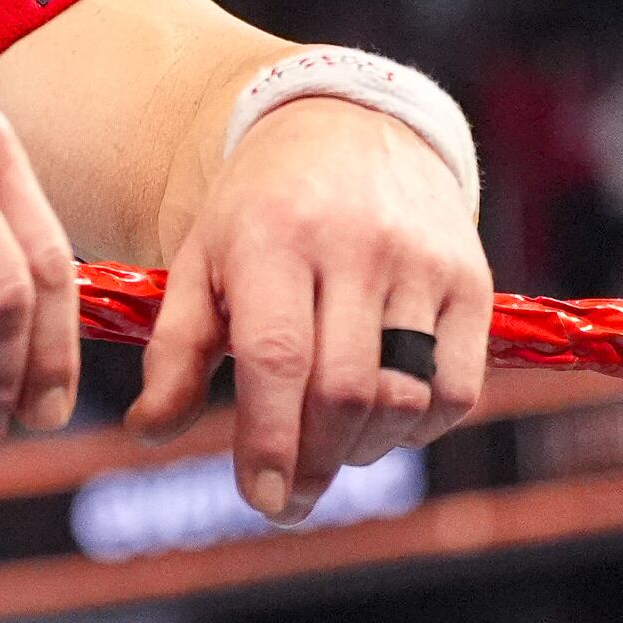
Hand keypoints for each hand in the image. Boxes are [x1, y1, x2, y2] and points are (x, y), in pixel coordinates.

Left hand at [125, 94, 488, 521]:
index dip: (269, 440)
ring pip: (403, 398)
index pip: (277, 357)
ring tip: (328, 443)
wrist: (348, 124)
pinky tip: (382, 418)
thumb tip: (151, 431)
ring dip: (362, 449)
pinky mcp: (472, 279)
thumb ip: (175, 349)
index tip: (261, 499)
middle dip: (313, 461)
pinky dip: (418, 428)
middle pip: (344, 391)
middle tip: (288, 495)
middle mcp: (355, 244)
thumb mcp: (202, 260)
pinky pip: (455, 389)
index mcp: (274, 236)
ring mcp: (421, 261)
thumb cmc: (259, 210)